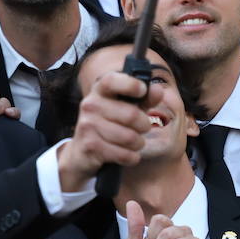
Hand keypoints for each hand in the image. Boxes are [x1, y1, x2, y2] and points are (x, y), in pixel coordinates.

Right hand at [56, 69, 154, 190]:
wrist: (81, 152)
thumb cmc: (109, 125)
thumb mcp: (127, 108)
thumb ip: (144, 99)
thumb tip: (158, 90)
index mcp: (99, 90)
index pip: (112, 81)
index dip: (131, 85)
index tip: (143, 91)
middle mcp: (91, 105)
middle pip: (131, 115)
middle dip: (144, 126)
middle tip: (142, 128)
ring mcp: (88, 125)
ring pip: (130, 137)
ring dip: (138, 144)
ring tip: (134, 142)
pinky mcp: (90, 145)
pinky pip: (124, 154)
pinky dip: (131, 157)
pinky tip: (127, 154)